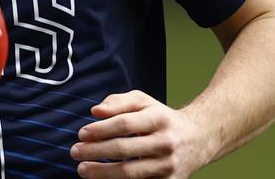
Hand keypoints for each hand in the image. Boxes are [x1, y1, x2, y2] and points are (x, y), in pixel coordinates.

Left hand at [69, 90, 211, 177]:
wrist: (199, 139)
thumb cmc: (162, 118)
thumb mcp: (144, 102)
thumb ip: (118, 102)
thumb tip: (95, 111)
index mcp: (159, 119)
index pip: (124, 124)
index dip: (100, 130)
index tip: (81, 133)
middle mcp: (166, 143)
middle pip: (124, 150)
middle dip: (95, 152)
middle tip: (75, 152)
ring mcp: (168, 166)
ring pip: (130, 173)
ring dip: (102, 173)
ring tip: (82, 169)